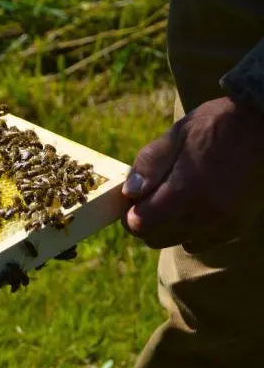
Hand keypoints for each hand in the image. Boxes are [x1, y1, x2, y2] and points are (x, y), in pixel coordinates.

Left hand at [122, 96, 263, 252]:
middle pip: (156, 238)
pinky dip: (191, 230)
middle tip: (153, 196)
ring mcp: (225, 224)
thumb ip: (149, 165)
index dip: (130, 213)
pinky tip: (196, 205)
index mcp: (186, 190)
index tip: (134, 198)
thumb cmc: (218, 125)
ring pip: (177, 242)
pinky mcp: (237, 226)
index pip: (140, 225)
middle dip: (146, 221)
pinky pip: (201, 241)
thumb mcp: (177, 135)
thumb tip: (130, 193)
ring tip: (177, 198)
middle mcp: (207, 214)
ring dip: (168, 226)